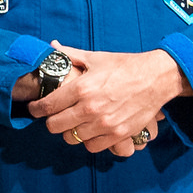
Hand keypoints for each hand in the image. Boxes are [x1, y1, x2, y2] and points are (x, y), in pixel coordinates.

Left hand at [28, 44, 187, 156]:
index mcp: (81, 88)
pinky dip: (88, 140)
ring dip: (70, 131)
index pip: (46, 106)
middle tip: (55, 115)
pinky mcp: (118, 135)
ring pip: (72, 138)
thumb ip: (71, 55)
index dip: (36, 109)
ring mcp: (104, 124)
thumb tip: (52, 46)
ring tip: (74, 122)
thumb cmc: (125, 66)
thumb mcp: (96, 58)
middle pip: (55, 126)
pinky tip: (90, 130)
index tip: (35, 108)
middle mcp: (90, 109)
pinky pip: (92, 147)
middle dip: (51, 121)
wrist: (157, 78)